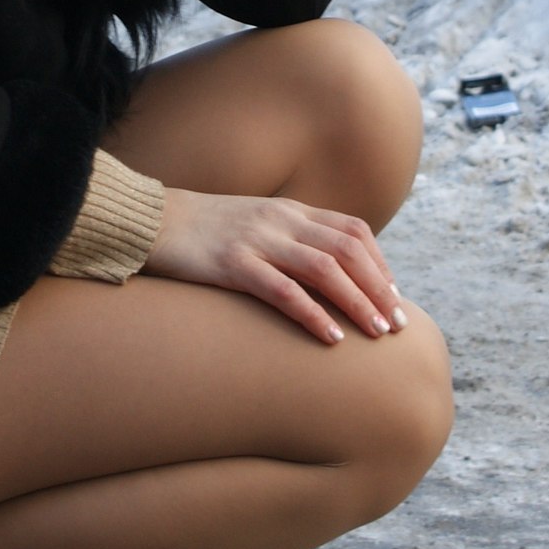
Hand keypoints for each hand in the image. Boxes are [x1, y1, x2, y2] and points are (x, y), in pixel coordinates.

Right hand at [143, 187, 407, 346]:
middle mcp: (280, 220)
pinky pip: (282, 290)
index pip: (352, 230)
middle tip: (398, 324)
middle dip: (379, 289)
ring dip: (357, 303)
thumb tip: (322, 273)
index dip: (380, 264)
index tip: (393, 295)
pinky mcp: (231, 264)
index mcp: (288, 211)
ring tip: (377, 334)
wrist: (149, 221)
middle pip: (348, 251)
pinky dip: (312, 314)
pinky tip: (330, 338)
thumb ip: (287, 239)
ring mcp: (256, 240)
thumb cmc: (201, 232)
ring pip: (325, 269)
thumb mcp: (253, 225)